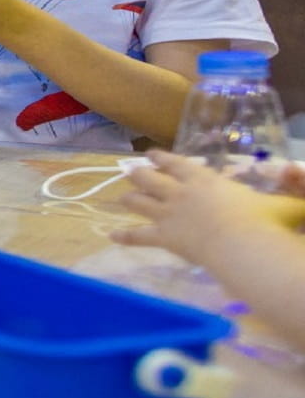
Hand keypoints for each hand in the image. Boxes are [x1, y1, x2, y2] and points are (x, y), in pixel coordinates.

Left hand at [115, 151, 304, 262]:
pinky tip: (112, 236)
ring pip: (140, 202)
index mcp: (204, 179)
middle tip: (130, 170)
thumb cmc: (262, 221)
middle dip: (139, 173)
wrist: (241, 243)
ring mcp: (169, 213)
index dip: (162, 158)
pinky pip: (139, 236)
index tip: (152, 154)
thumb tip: (304, 176)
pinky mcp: (164, 236)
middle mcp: (180, 192)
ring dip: (130, 199)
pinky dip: (125, 236)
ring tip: (122, 197)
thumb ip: (295, 194)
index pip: (177, 164)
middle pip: (151, 178)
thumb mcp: (283, 204)